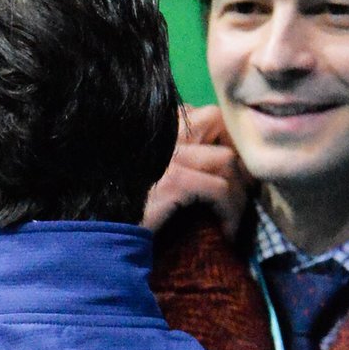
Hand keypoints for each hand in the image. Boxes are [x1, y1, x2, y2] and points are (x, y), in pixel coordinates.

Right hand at [142, 105, 250, 238]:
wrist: (105, 237)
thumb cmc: (130, 211)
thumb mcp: (153, 176)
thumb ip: (176, 157)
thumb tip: (218, 156)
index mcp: (156, 129)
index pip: (202, 112)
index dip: (224, 138)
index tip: (233, 171)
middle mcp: (161, 134)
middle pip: (217, 120)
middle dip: (237, 152)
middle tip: (243, 188)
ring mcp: (168, 155)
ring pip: (227, 160)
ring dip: (239, 193)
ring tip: (233, 218)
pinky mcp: (174, 181)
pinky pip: (220, 189)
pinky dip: (230, 212)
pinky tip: (225, 231)